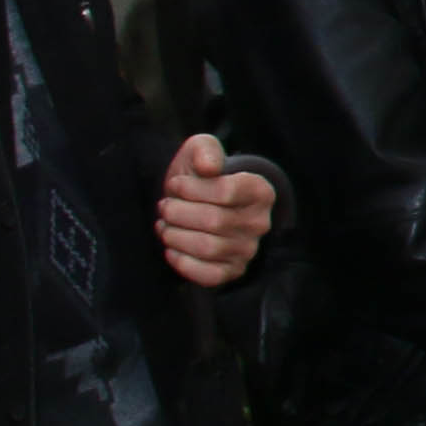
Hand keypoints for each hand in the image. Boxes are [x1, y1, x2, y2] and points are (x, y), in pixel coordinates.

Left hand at [157, 135, 278, 286]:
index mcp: (260, 191)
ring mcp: (248, 249)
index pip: (226, 192)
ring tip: (165, 225)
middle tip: (165, 206)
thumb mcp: (202, 151)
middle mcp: (260, 222)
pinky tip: (171, 248)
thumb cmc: (200, 177)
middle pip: (214, 221)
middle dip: (178, 213)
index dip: (191, 188)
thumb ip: (205, 150)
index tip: (175, 184)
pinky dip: (183, 263)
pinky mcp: (233, 270)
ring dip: (176, 236)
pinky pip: (209, 275)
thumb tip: (209, 167)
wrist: (199, 204)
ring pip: (208, 248)